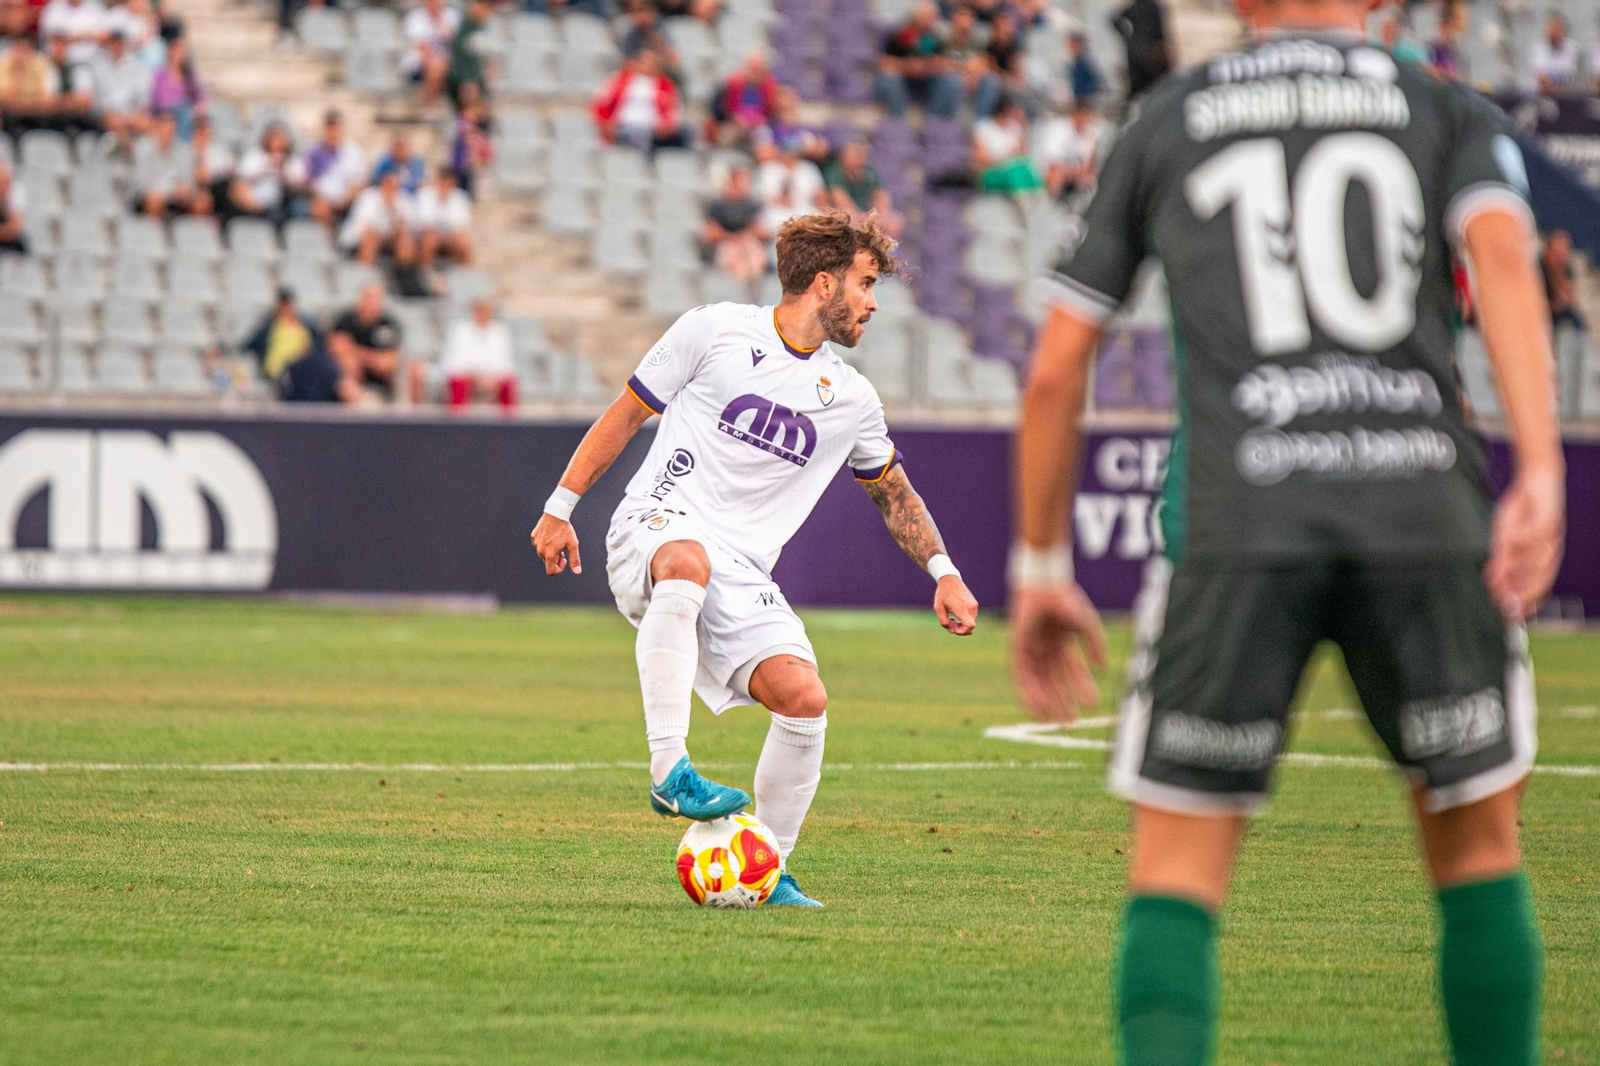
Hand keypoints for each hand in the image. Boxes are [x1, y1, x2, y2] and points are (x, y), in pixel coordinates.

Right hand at [531, 513, 581, 575]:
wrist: (556, 513)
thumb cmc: (565, 529)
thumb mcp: (573, 545)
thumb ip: (575, 559)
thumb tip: (577, 571)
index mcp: (549, 554)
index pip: (551, 571)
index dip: (559, 568)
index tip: (564, 559)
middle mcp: (540, 550)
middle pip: (548, 562)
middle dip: (556, 558)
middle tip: (562, 549)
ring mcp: (536, 543)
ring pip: (543, 553)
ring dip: (550, 551)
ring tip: (557, 541)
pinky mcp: (534, 536)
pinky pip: (539, 544)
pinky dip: (545, 544)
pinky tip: (551, 536)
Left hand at [933, 575, 977, 635]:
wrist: (950, 579)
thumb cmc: (942, 593)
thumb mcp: (938, 608)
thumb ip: (944, 622)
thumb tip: (952, 631)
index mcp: (961, 608)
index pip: (970, 626)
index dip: (963, 632)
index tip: (954, 628)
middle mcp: (970, 607)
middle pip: (971, 627)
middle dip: (961, 629)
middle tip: (951, 622)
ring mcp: (974, 605)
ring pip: (972, 622)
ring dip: (963, 624)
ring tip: (952, 617)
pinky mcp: (974, 603)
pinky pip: (972, 616)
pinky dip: (966, 618)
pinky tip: (956, 613)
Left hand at [1009, 583, 1107, 724]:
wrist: (1044, 586)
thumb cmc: (1066, 600)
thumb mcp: (1087, 624)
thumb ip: (1096, 645)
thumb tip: (1103, 669)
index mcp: (1061, 643)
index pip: (1072, 671)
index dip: (1082, 688)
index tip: (1092, 705)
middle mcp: (1045, 649)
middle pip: (1054, 682)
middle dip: (1062, 702)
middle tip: (1071, 723)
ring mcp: (1030, 650)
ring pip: (1038, 682)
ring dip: (1046, 702)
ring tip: (1055, 721)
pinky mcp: (1017, 649)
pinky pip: (1022, 676)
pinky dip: (1029, 692)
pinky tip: (1038, 707)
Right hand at [1485, 465, 1564, 620]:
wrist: (1535, 483)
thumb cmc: (1520, 513)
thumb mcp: (1504, 540)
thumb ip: (1501, 560)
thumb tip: (1493, 583)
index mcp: (1542, 560)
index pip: (1537, 587)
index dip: (1525, 602)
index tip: (1510, 615)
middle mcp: (1550, 552)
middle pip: (1540, 579)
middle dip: (1521, 592)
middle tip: (1503, 601)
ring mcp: (1551, 537)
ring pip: (1537, 560)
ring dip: (1517, 570)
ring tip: (1498, 575)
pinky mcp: (1549, 518)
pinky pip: (1534, 534)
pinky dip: (1520, 540)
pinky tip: (1505, 540)